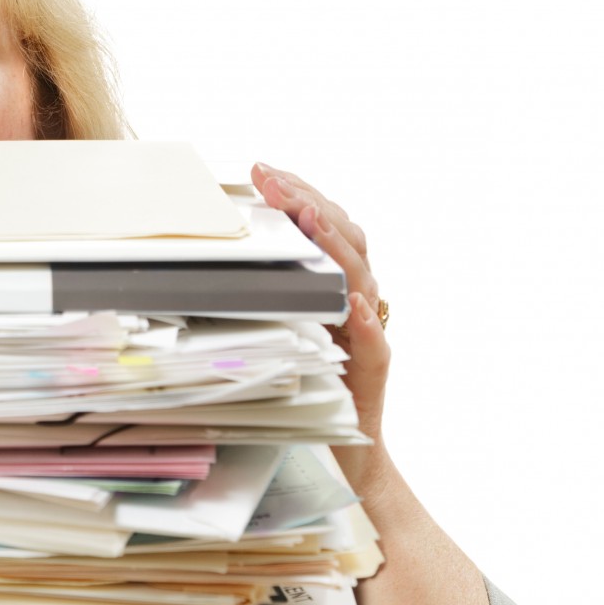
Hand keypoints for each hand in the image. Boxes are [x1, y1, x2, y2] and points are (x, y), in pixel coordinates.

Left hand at [251, 162, 390, 453]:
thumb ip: (271, 290)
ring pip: (361, 276)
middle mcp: (360, 297)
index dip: (298, 194)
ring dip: (336, 244)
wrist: (349, 432)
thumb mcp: (284, 323)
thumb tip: (230, 257)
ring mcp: (370, 328)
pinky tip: (351, 303)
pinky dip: (362, 318)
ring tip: (312, 218)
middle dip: (308, 202)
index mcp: (338, 282)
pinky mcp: (373, 365)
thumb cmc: (313, 375)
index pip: (324, 225)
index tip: (263, 172)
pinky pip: (372, 338)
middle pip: (345, 238)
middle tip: (274, 181)